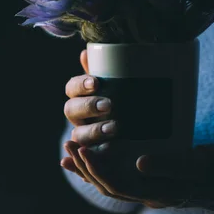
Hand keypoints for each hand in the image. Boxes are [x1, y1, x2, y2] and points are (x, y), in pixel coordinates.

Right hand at [60, 49, 117, 181]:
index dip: (80, 84)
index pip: (72, 88)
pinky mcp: (93, 157)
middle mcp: (78, 117)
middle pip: (72, 110)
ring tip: (115, 129)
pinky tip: (98, 154)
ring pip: (78, 136)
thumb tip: (86, 52)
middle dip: (89, 107)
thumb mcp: (121, 86)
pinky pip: (84, 162)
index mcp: (80, 96)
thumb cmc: (127, 102)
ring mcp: (83, 138)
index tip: (96, 82)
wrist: (142, 135)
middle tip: (110, 105)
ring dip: (93, 132)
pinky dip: (83, 161)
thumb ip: (107, 70)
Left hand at [64, 140, 213, 211]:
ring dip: (92, 167)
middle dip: (85, 167)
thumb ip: (172, 165)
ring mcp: (156, 188)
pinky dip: (110, 165)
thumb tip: (138, 163)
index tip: (80, 149)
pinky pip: (128, 175)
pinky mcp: (160, 178)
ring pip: (116, 182)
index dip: (95, 169)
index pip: (117, 185)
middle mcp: (154, 194)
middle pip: (110, 186)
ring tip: (72, 150)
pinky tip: (102, 152)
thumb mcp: (203, 164)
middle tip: (67, 143)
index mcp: (161, 193)